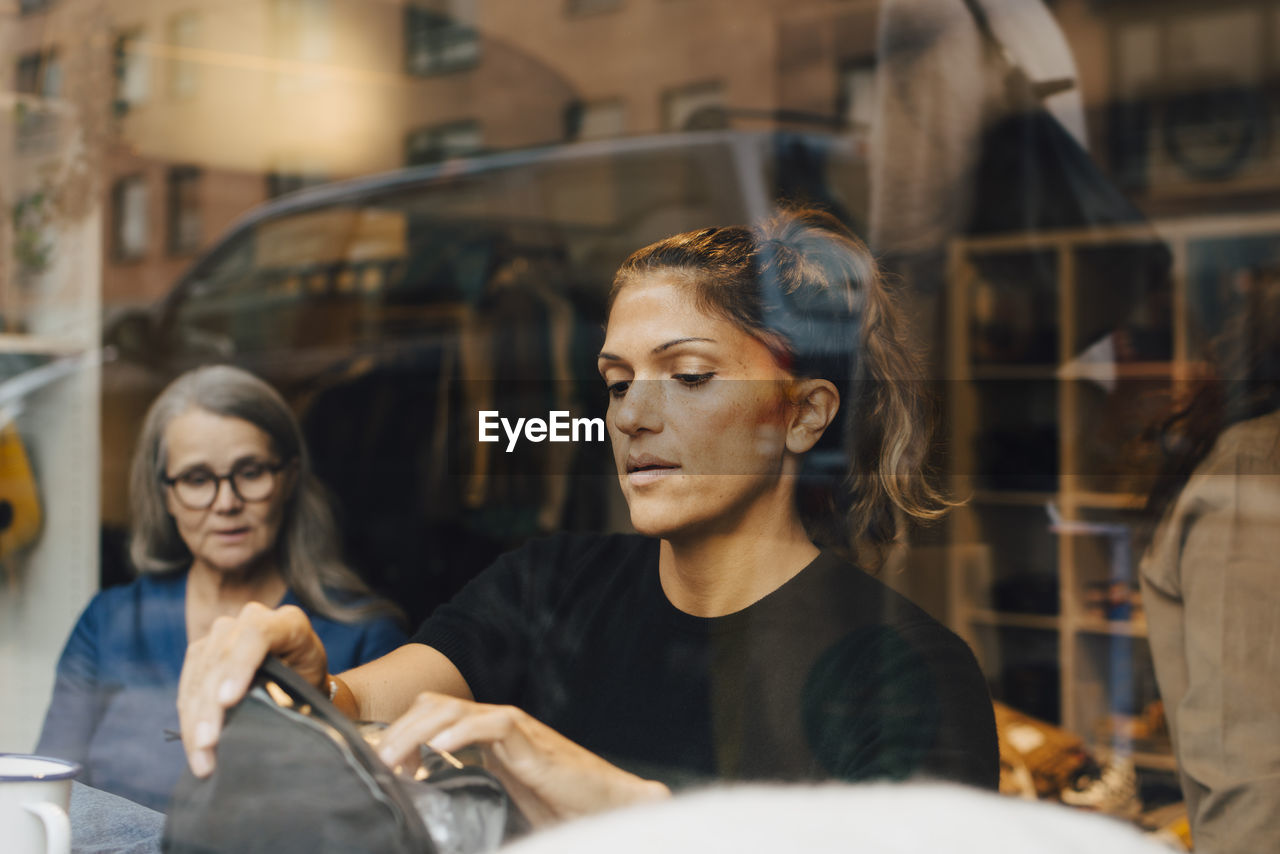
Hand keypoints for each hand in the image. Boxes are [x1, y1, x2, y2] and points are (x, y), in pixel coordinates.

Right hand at [177, 602, 327, 776]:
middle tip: (207, 744)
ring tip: (200, 757)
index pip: (256, 635)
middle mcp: (252, 618)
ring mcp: (224, 632)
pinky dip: (190, 717)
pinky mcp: (203, 651)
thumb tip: (267, 719)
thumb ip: (289, 693)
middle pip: (221, 658)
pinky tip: (193, 745)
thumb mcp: (310, 685)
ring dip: (195, 719)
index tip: (227, 701)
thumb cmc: (309, 683)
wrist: (300, 677)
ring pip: (200, 674)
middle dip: (211, 706)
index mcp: (288, 622)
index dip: (239, 666)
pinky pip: (189, 684)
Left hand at [375, 693, 668, 826]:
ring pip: (455, 709)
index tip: (376, 765)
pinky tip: (441, 746)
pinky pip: (494, 723)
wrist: (609, 807)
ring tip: (393, 758)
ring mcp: (516, 730)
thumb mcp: (499, 803)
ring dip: (417, 730)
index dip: (400, 734)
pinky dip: (463, 730)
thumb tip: (425, 811)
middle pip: (434, 707)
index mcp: (485, 739)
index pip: (433, 717)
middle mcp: (496, 726)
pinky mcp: (534, 743)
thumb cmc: (560, 809)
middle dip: (398, 730)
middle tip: (374, 762)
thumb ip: (468, 797)